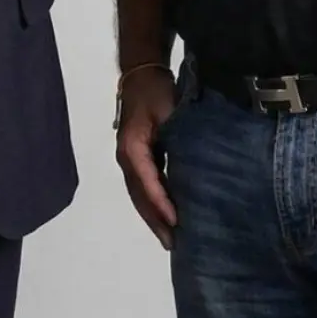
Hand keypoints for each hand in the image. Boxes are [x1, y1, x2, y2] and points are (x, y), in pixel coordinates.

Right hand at [115, 68, 178, 250]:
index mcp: (132, 147)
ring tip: (169, 239)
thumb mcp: (168, 110)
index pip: (147, 181)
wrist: (142, 73)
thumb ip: (176, 138)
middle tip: (173, 244)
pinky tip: (165, 215)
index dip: (161, 202)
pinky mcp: (135, 157)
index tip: (176, 221)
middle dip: (155, 220)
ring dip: (152, 216)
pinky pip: (142, 186)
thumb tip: (190, 166)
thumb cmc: (156, 90)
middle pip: (139, 195)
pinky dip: (152, 203)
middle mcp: (126, 157)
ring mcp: (128, 159)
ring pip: (138, 194)